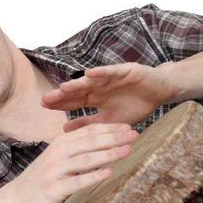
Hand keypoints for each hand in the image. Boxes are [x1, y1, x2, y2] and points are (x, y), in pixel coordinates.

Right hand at [1, 123, 137, 202]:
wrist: (14, 200)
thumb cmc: (38, 181)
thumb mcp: (55, 160)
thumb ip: (74, 151)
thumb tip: (99, 145)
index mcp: (59, 144)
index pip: (88, 132)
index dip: (109, 128)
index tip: (128, 127)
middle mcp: (57, 153)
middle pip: (89, 142)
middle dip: (113, 137)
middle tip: (134, 134)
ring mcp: (55, 170)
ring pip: (86, 159)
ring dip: (108, 154)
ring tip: (126, 150)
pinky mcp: (54, 188)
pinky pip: (77, 181)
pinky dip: (93, 177)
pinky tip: (109, 174)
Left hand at [40, 63, 175, 131]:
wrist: (159, 92)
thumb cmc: (134, 105)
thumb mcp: (109, 121)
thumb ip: (88, 124)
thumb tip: (64, 130)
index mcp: (94, 98)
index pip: (72, 101)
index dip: (59, 103)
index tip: (43, 106)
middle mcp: (99, 87)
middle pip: (77, 91)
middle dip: (61, 95)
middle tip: (45, 99)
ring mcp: (110, 78)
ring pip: (91, 82)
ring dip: (77, 84)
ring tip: (63, 88)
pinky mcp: (125, 71)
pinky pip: (111, 72)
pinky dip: (100, 73)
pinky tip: (88, 74)